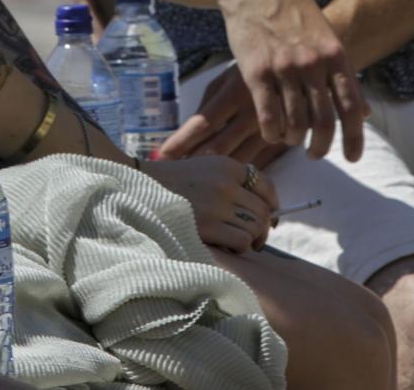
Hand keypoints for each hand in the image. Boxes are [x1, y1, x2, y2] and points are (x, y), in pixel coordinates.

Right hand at [139, 153, 279, 252]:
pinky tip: (228, 246)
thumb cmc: (174, 183)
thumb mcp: (206, 169)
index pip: (265, 184)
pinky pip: (242, 241)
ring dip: (251, 239)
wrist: (140, 188)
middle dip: (263, 227)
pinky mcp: (208, 226)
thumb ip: (233, 181)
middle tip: (254, 238)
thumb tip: (267, 210)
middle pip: (263, 210)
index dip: (272, 203)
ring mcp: (217, 205)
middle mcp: (226, 183)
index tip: (270, 216)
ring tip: (239, 242)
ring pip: (255, 227)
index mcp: (227, 165)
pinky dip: (240, 247)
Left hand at [158, 68, 314, 168]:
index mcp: (235, 93)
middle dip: (194, 163)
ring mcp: (271, 131)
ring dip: (215, 174)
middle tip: (172, 175)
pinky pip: (258, 167)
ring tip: (192, 182)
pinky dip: (239, 176)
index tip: (162, 155)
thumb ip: (208, 104)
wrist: (300, 68)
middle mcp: (253, 114)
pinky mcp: (283, 144)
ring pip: (238, 163)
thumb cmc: (251, 72)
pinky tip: (223, 182)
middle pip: (218, 149)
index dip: (181, 142)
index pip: (203, 123)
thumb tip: (186, 133)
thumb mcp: (226, 79)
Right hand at [216, 0, 368, 157]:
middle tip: (315, 154)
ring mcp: (283, 68)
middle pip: (323, 121)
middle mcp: (312, 64)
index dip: (354, 137)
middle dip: (321, 146)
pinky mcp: (255, 71)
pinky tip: (271, 132)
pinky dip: (271, 131)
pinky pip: (267, 115)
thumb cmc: (292, 12)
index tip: (352, 158)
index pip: (351, 106)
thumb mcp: (326, 36)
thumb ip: (343, 74)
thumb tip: (364, 112)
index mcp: (334, 55)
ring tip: (290, 139)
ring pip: (294, 122)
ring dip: (293, 139)